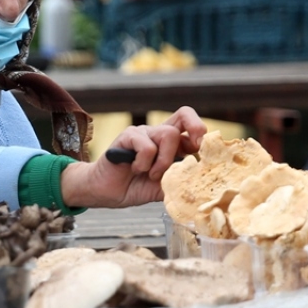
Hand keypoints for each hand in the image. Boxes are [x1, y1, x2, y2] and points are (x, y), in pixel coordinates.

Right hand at [60, 106, 207, 207]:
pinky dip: (145, 163)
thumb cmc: (135, 186)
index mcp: (170, 143)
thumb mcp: (164, 187)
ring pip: (168, 135)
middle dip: (195, 132)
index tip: (201, 151)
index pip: (190, 123)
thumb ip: (180, 182)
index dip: (200, 131)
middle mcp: (158, 133)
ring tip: (150, 174)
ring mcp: (143, 133)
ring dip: (163, 161)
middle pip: (184, 115)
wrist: (106, 192)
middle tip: (192, 151)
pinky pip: (147, 146)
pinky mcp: (127, 136)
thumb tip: (201, 185)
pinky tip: (135, 169)